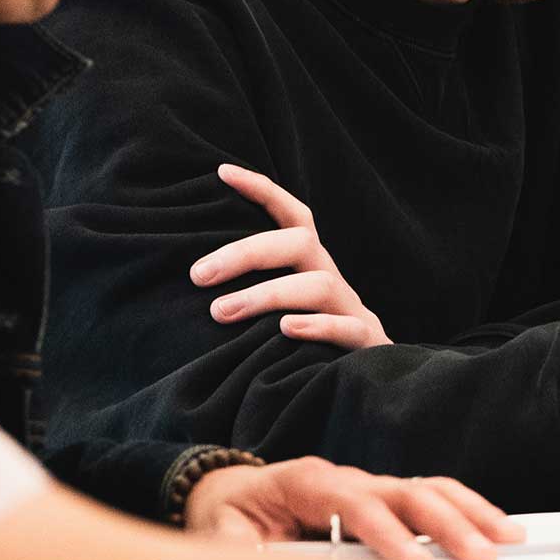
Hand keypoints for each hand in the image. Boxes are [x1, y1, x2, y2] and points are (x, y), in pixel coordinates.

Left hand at [184, 456, 524, 559]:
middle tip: (480, 555)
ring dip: (469, 512)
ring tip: (505, 537)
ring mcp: (368, 486)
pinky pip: (430, 500)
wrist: (231, 494)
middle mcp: (346, 478)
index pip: (354, 503)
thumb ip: (241, 554)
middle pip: (404, 491)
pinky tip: (492, 529)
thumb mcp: (222, 537)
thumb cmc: (230, 517)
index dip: (387, 532)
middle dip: (446, 523)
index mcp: (306, 482)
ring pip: (427, 490)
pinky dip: (465, 512)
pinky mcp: (383, 501)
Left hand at [190, 163, 390, 348]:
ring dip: (267, 295)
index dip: (262, 190)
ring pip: (319, 286)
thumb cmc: (303, 349)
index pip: (291, 216)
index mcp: (309, 266)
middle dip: (246, 253)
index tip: (222, 172)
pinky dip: (316, 326)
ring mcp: (352, 310)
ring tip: (222, 312)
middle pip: (299, 243)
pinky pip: (347, 329)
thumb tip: (189, 282)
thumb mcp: (280, 312)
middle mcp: (331, 279)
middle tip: (199, 275)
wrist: (370, 387)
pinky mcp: (366, 345)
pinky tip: (283, 331)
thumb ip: (249, 295)